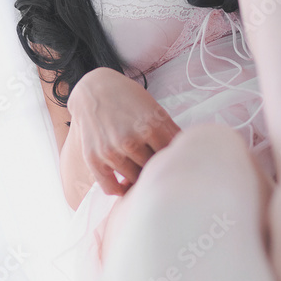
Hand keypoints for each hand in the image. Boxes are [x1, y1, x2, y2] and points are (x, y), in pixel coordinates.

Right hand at [67, 68, 181, 196]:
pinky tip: (124, 185)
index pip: (171, 157)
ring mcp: (111, 151)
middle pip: (154, 170)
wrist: (93, 89)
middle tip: (158, 171)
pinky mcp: (94, 158)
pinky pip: (111, 187)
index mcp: (151, 126)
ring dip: (139, 179)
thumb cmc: (128, 98)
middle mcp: (130, 140)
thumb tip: (187, 153)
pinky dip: (120, 190)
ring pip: (135, 180)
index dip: (174, 162)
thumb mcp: (155, 109)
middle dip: (157, 170)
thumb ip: (171, 131)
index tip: (174, 164)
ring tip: (142, 173)